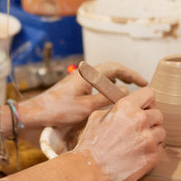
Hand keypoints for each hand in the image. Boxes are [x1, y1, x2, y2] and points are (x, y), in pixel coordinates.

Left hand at [21, 61, 147, 127]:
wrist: (36, 113)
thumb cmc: (58, 110)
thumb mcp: (86, 108)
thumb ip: (106, 99)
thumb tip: (125, 93)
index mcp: (88, 74)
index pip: (116, 68)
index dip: (132, 74)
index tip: (144, 82)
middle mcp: (85, 74)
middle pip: (111, 70)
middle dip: (127, 76)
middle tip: (141, 85)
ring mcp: (80, 80)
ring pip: (104, 77)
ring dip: (118, 82)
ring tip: (130, 93)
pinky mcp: (76, 87)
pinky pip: (97, 84)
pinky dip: (108, 88)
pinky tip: (111, 99)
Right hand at [73, 86, 164, 180]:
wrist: (90, 170)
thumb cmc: (91, 145)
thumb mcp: (98, 117)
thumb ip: (116, 109)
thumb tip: (127, 108)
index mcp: (126, 107)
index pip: (149, 93)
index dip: (148, 101)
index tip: (145, 108)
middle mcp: (139, 120)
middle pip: (158, 114)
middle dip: (151, 121)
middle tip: (140, 129)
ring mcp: (148, 139)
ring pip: (161, 132)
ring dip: (153, 136)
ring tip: (138, 143)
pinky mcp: (152, 156)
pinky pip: (160, 148)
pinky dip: (152, 150)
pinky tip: (139, 153)